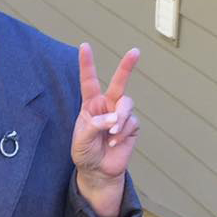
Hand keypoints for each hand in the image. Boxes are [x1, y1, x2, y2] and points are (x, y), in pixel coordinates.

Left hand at [70, 42, 140, 180]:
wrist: (98, 171)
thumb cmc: (85, 153)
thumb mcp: (82, 139)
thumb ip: (95, 125)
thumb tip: (114, 118)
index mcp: (91, 105)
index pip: (89, 81)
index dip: (87, 64)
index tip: (84, 46)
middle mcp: (107, 106)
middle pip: (119, 82)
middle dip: (127, 66)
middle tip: (135, 51)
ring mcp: (121, 115)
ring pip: (127, 104)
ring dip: (120, 118)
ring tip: (111, 134)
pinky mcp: (131, 127)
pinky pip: (131, 123)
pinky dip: (122, 133)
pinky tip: (114, 144)